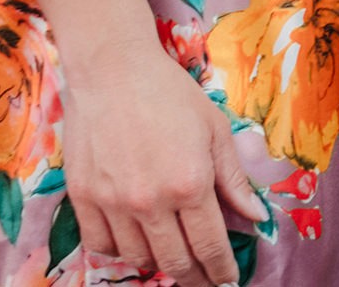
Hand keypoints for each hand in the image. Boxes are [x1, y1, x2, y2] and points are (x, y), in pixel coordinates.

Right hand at [26, 0, 260, 285]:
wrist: (113, 72)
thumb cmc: (172, 95)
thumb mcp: (216, 132)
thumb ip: (234, 181)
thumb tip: (255, 218)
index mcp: (190, 184)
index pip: (209, 246)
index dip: (221, 271)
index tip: (228, 281)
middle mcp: (150, 202)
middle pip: (174, 262)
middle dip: (194, 278)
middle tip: (206, 281)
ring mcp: (113, 203)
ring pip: (137, 259)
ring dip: (158, 265)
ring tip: (173, 259)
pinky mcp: (83, 199)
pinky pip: (101, 245)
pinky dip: (120, 252)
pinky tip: (135, 244)